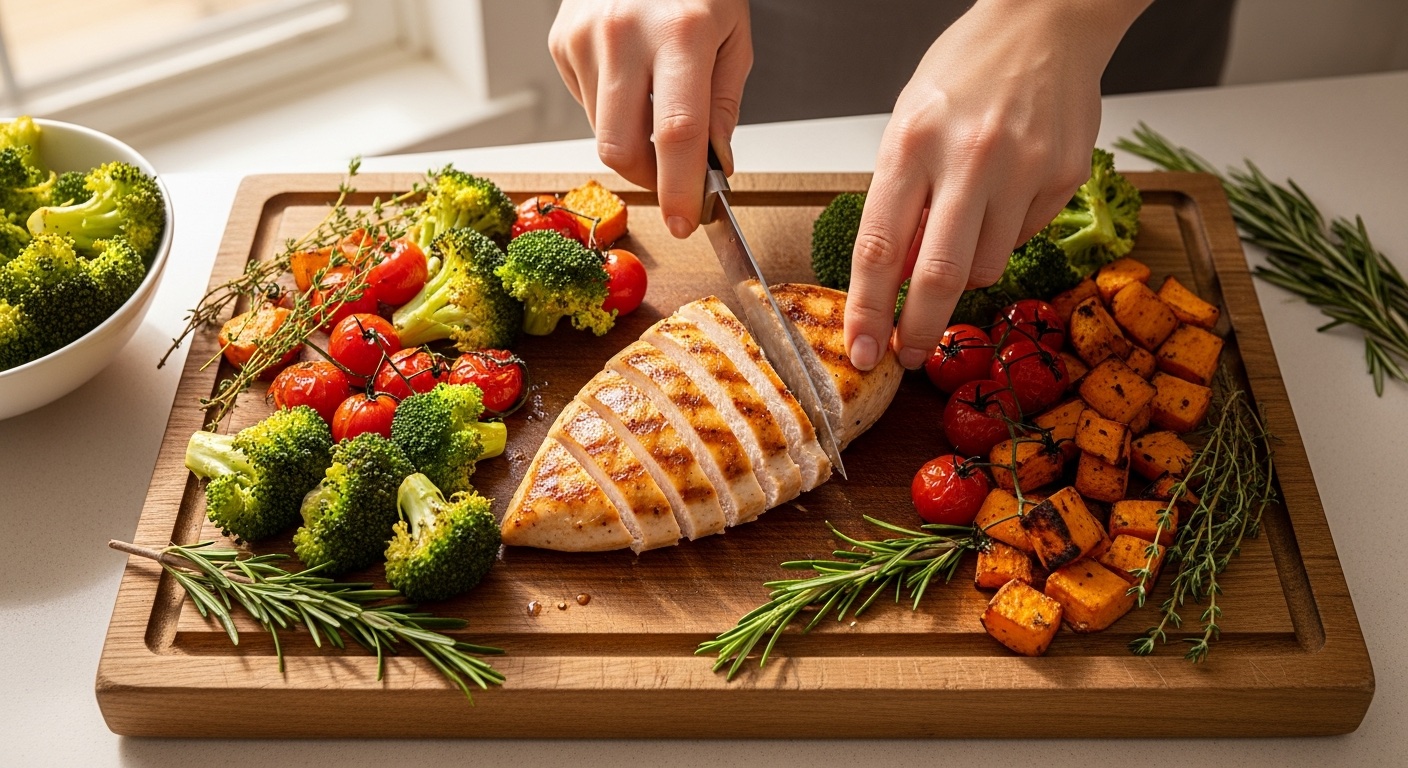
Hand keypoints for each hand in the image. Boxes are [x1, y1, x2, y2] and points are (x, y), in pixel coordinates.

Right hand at [549, 0, 751, 238]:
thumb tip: (714, 169)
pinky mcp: (561, 42)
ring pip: (601, 133)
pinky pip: (586, 106)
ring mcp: (584, 38)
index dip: (681, 188)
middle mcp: (624, 35)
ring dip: (633, 140)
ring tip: (656, 100)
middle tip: (676, 178)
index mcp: (680, 33)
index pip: (677, 134)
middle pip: (621, 147)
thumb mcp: (732, 36)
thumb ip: (722, 107)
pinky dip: (612, 109)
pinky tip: (630, 76)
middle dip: (650, 178)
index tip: (687, 222)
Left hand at [845, 0, 1150, 370]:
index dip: (868, 309)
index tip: (862, 348)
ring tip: (963, 227)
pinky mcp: (1064, 178)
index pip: (880, 247)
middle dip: (920, 329)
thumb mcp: (910, 123)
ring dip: (964, 272)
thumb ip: (900, 199)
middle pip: (939, 275)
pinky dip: (1003, 235)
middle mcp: (970, 158)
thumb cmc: (967, 70)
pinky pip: (1023, 238)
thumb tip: (898, 277)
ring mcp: (1024, 170)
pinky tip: (1004, 193)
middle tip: (909, 353)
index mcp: (913, 142)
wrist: (1047, 22)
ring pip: (985, 266)